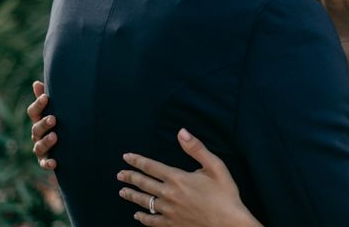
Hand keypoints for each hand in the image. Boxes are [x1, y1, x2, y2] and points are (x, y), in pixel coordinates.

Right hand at [26, 80, 57, 169]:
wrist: (70, 147)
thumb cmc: (61, 122)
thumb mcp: (56, 110)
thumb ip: (46, 98)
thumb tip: (36, 83)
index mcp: (39, 120)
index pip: (33, 112)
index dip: (38, 104)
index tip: (47, 97)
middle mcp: (37, 135)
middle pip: (36, 129)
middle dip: (43, 123)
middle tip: (54, 119)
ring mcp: (41, 149)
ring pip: (38, 146)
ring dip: (46, 141)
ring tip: (55, 136)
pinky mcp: (46, 161)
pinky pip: (44, 163)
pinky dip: (47, 163)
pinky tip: (54, 162)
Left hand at [118, 129, 260, 226]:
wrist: (229, 224)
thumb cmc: (225, 194)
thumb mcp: (215, 166)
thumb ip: (196, 149)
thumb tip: (181, 132)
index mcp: (177, 178)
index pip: (151, 166)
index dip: (137, 160)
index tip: (126, 157)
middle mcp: (169, 195)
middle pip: (143, 183)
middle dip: (130, 177)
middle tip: (119, 174)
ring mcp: (169, 212)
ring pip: (144, 202)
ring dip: (131, 196)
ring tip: (122, 191)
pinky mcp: (172, 225)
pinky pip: (152, 221)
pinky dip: (143, 218)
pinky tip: (137, 215)